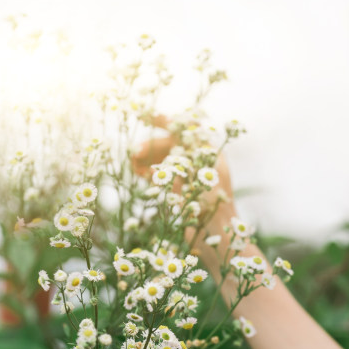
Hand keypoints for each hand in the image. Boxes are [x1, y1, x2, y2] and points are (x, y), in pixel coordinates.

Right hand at [131, 116, 236, 233]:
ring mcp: (188, 175)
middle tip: (134, 154)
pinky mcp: (179, 190)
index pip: (185, 128)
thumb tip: (163, 140)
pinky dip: (149, 172)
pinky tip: (138, 174)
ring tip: (133, 166)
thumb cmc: (214, 203)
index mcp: (209, 152)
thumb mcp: (200, 173)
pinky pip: (160, 175)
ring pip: (162, 159)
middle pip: (170, 144)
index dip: (164, 120)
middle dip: (151, 146)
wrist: (216, 234)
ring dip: (147, 158)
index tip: (142, 115)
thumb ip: (184, 156)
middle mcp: (198, 161)